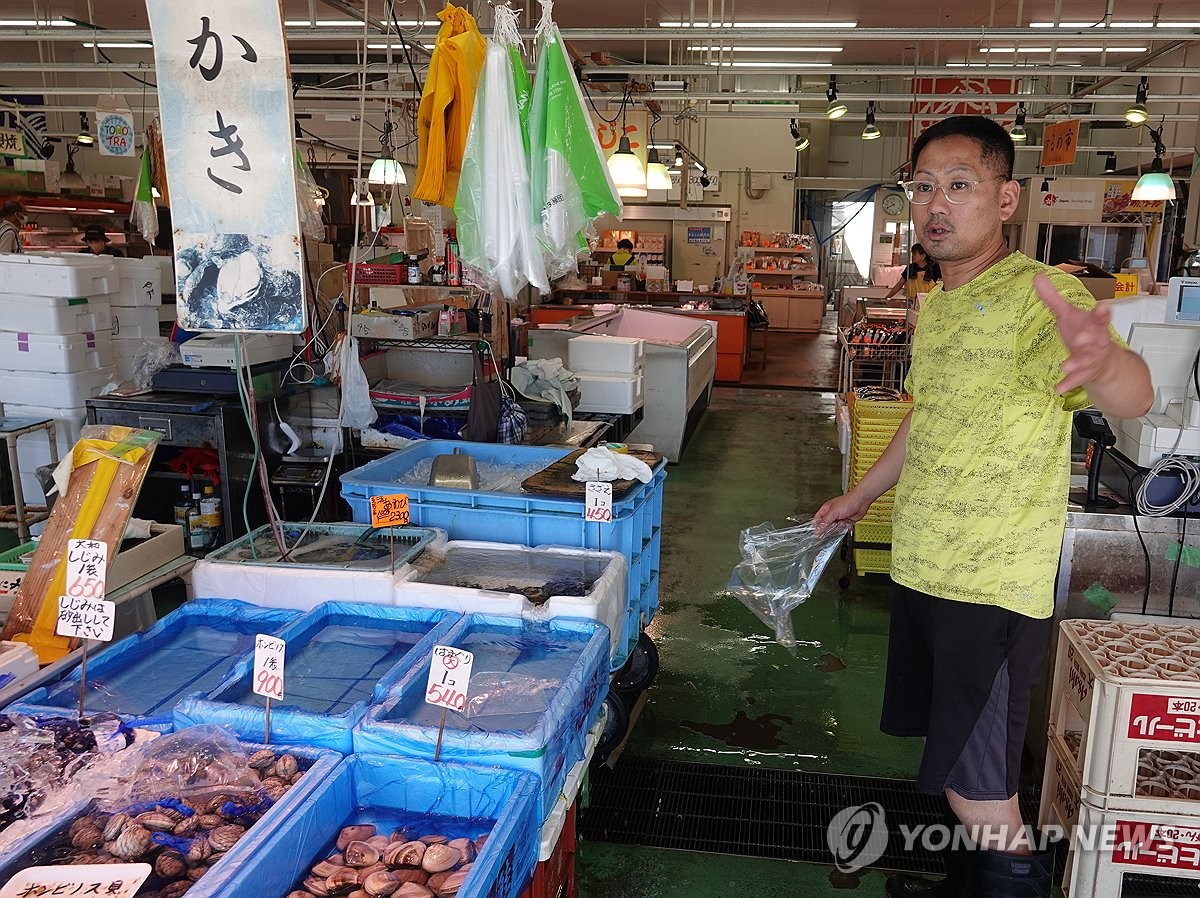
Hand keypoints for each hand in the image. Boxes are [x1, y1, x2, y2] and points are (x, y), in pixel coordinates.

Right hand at [812, 492, 871, 535]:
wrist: (861, 502)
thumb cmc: (848, 501)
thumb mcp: (833, 512)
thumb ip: (824, 522)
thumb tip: (817, 530)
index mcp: (825, 510)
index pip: (817, 520)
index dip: (817, 527)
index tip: (817, 534)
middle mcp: (832, 514)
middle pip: (826, 526)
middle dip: (831, 527)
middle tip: (835, 524)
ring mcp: (839, 518)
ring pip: (835, 529)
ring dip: (839, 527)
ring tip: (842, 521)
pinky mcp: (846, 521)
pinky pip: (842, 529)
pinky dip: (845, 527)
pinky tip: (847, 522)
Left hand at [1033, 273, 1118, 394]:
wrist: (1103, 361)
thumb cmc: (1084, 332)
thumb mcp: (1068, 314)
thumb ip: (1053, 298)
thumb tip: (1037, 278)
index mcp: (1093, 325)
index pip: (1100, 317)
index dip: (1102, 313)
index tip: (1103, 307)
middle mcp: (1096, 342)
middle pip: (1097, 339)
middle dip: (1090, 338)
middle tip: (1082, 337)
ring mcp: (1092, 358)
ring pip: (1087, 360)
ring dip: (1077, 363)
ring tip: (1066, 366)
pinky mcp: (1086, 374)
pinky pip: (1078, 380)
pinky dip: (1069, 383)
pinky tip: (1058, 388)